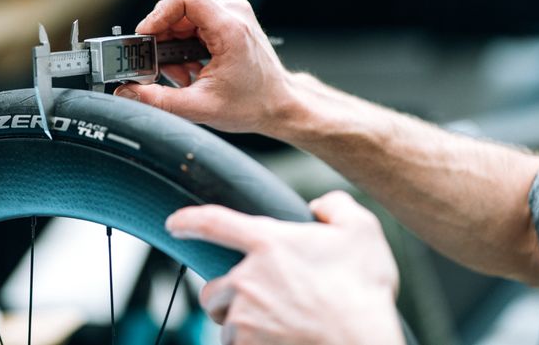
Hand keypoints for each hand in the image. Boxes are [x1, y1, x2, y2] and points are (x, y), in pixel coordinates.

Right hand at [113, 0, 295, 133]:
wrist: (280, 104)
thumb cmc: (253, 104)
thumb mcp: (200, 107)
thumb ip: (159, 100)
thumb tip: (128, 92)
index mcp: (229, 28)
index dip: (158, 15)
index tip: (147, 38)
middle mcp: (233, 13)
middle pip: (178, 7)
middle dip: (163, 37)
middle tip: (161, 66)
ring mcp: (233, 14)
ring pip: (184, 16)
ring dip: (174, 44)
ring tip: (181, 72)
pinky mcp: (230, 19)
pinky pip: (194, 22)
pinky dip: (185, 44)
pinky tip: (191, 67)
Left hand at [166, 191, 403, 344]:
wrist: (364, 344)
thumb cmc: (364, 291)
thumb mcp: (363, 231)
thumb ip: (337, 206)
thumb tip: (320, 206)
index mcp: (268, 242)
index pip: (214, 222)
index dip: (190, 220)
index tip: (174, 223)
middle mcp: (247, 279)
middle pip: (213, 288)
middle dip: (229, 296)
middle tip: (264, 302)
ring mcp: (244, 317)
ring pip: (225, 322)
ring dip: (241, 324)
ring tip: (280, 325)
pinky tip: (281, 341)